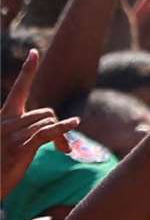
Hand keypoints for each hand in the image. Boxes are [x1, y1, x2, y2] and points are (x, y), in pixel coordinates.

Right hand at [1, 49, 77, 200]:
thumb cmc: (1, 167)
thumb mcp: (12, 144)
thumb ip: (27, 129)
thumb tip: (54, 125)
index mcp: (4, 118)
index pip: (18, 90)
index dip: (27, 72)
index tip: (35, 52)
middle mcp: (6, 123)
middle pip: (45, 112)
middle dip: (57, 125)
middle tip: (63, 146)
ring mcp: (12, 135)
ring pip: (48, 122)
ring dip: (60, 135)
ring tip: (61, 150)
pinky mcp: (20, 147)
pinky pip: (47, 132)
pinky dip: (62, 128)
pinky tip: (73, 124)